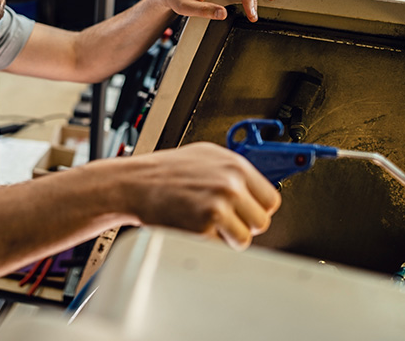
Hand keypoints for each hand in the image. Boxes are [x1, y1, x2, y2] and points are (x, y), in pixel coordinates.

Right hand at [124, 142, 280, 249]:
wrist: (134, 183)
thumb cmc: (163, 171)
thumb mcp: (204, 158)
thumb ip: (232, 173)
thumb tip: (253, 192)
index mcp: (235, 166)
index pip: (270, 200)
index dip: (256, 209)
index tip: (243, 211)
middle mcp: (230, 184)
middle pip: (261, 222)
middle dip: (243, 225)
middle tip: (221, 219)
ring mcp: (218, 206)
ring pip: (244, 239)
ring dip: (227, 238)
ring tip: (205, 224)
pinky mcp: (204, 227)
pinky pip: (220, 247)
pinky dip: (207, 243)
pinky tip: (191, 225)